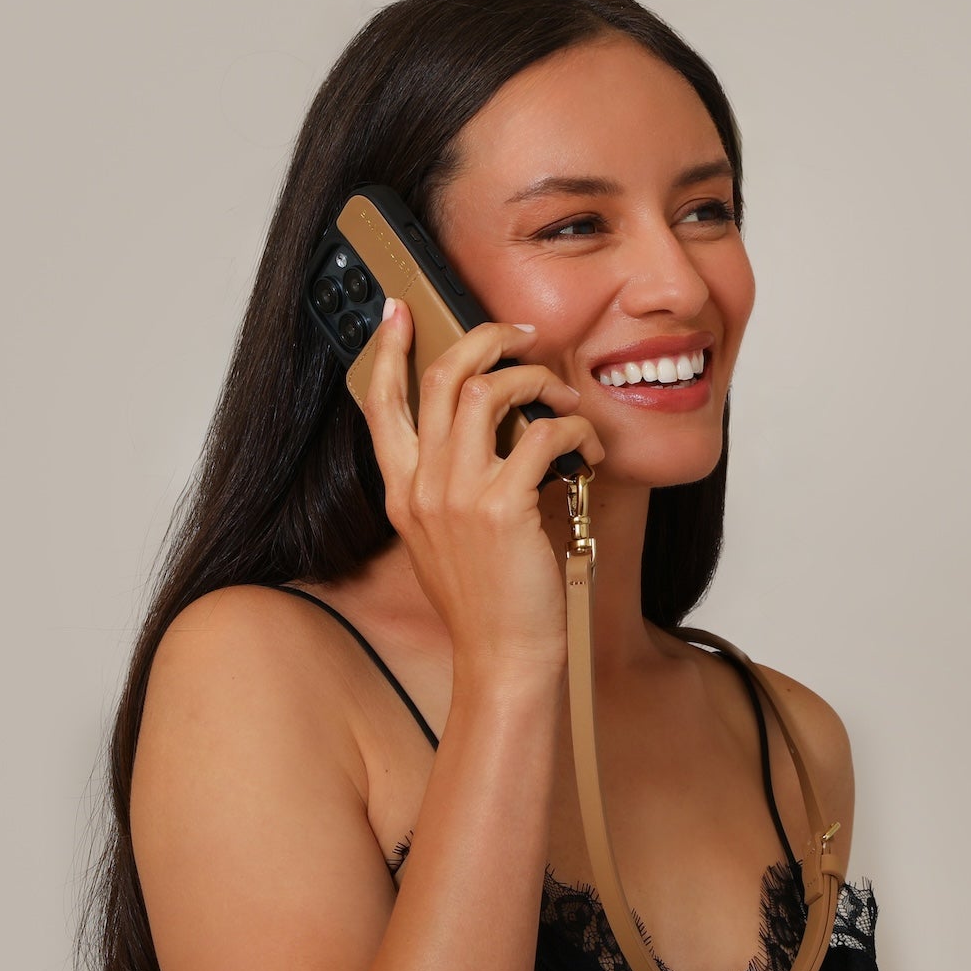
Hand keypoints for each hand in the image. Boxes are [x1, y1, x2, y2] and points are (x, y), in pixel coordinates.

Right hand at [360, 299, 604, 676]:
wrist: (503, 659)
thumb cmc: (489, 603)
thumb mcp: (447, 541)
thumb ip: (453, 488)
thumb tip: (494, 436)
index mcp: (403, 493)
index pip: (381, 403)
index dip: (389, 350)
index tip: (400, 312)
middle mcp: (422, 488)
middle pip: (440, 378)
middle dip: (485, 339)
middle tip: (523, 334)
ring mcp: (457, 497)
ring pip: (486, 393)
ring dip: (535, 381)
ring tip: (563, 399)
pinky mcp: (501, 509)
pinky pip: (540, 436)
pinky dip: (573, 430)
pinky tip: (589, 448)